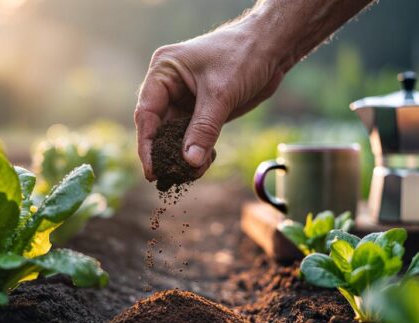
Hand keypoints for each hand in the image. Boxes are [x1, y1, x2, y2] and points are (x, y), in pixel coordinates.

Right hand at [134, 18, 285, 180]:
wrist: (272, 48)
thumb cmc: (243, 56)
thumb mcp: (220, 94)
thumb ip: (204, 129)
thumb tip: (189, 162)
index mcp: (163, 72)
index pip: (146, 114)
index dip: (147, 144)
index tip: (152, 170)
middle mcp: (169, 87)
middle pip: (158, 128)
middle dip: (165, 154)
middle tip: (171, 179)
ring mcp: (185, 100)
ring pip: (175, 137)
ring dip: (183, 157)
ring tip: (193, 174)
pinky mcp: (202, 111)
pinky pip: (193, 137)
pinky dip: (197, 152)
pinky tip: (204, 163)